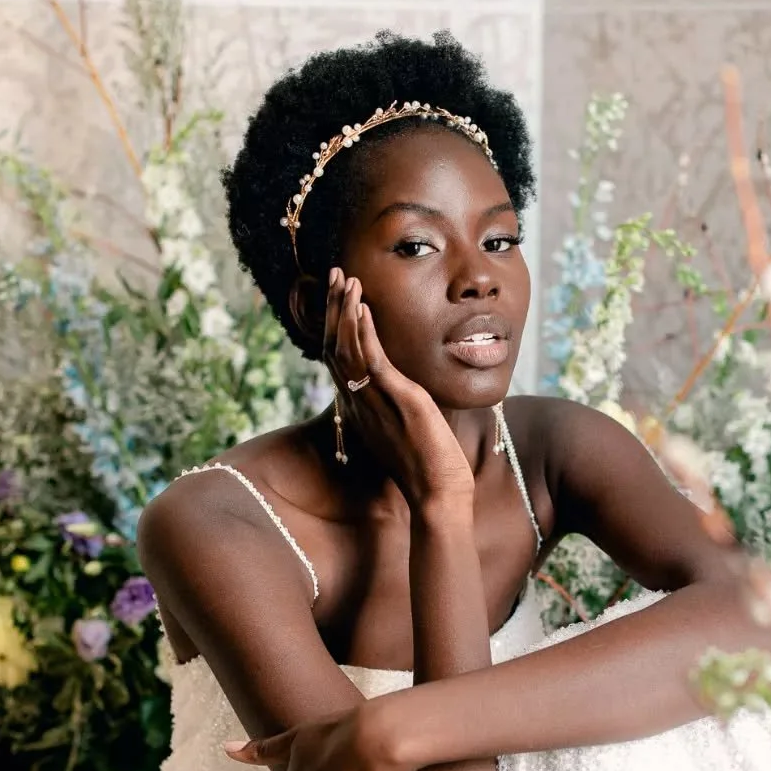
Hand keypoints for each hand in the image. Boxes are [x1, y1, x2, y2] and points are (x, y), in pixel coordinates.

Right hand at [325, 269, 474, 507]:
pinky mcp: (395, 399)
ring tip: (346, 280)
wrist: (436, 494)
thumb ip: (400, 406)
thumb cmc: (428, 467)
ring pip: (346, 348)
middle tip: (335, 276)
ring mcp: (374, 401)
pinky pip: (371, 359)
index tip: (340, 299)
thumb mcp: (407, 428)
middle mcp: (359, 403)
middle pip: (334, 347)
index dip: (336, 327)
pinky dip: (364, 331)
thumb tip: (411, 391)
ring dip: (345, 311)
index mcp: (359, 409)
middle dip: (334, 310)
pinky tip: (364, 307)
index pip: (338, 360)